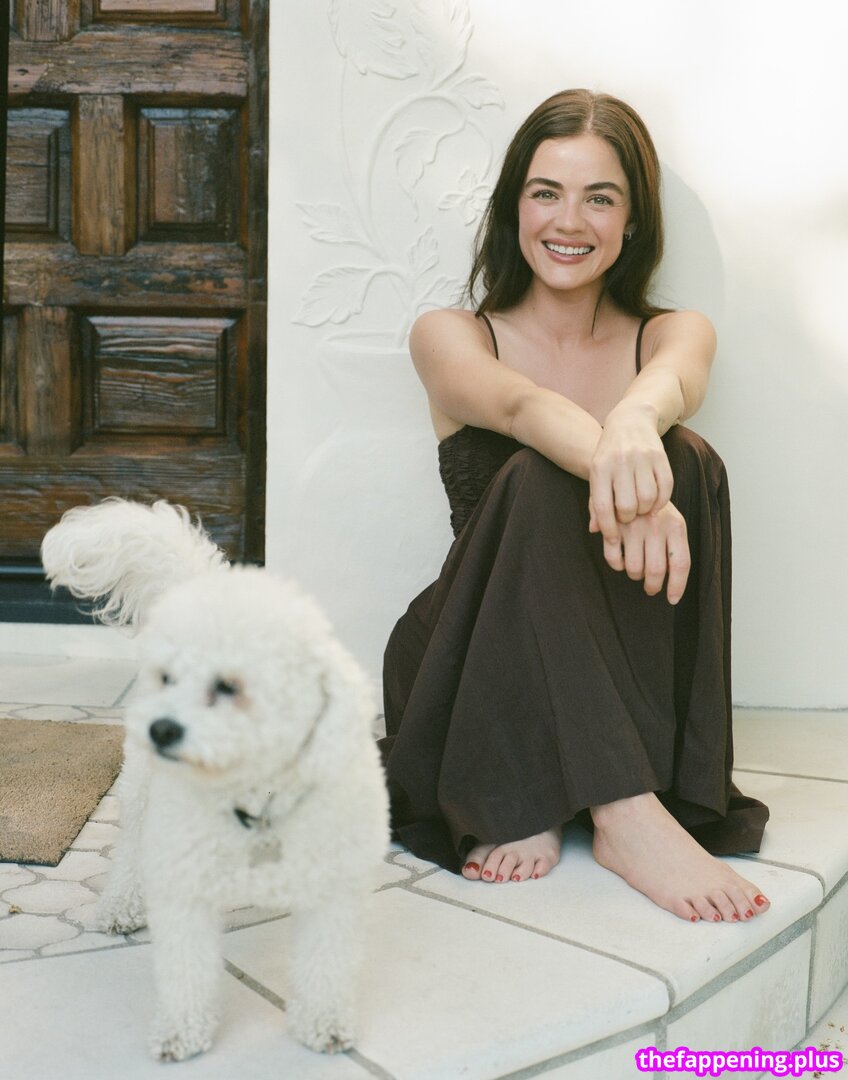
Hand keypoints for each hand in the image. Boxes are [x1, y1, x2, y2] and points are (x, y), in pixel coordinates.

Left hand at [588, 409, 673, 546]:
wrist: (630, 421)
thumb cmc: (610, 455)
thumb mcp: (597, 474)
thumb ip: (596, 503)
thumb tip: (596, 530)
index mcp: (600, 468)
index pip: (603, 506)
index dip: (608, 528)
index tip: (613, 540)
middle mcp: (621, 461)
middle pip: (627, 506)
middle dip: (628, 518)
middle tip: (628, 516)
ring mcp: (642, 458)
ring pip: (647, 499)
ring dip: (645, 510)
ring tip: (640, 508)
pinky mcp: (661, 457)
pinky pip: (666, 488)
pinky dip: (661, 501)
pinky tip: (654, 502)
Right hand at [591, 500, 690, 604]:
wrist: (629, 478)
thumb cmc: (656, 511)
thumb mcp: (672, 523)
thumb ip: (676, 552)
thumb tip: (674, 595)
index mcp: (676, 525)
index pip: (680, 563)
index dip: (677, 586)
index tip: (672, 599)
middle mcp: (656, 525)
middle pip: (655, 571)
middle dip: (653, 586)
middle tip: (651, 588)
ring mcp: (634, 526)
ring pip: (633, 568)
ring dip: (634, 575)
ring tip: (636, 571)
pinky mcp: (614, 526)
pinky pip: (614, 559)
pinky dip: (617, 565)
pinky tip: (621, 561)